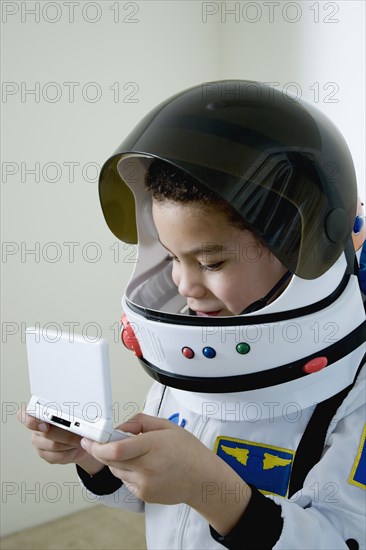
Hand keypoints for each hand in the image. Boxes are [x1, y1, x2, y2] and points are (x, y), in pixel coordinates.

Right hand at [17, 408, 102, 474]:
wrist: (80, 441)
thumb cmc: (75, 425)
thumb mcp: (74, 415)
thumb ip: (70, 414)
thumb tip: (77, 414)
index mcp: (40, 414)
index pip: (24, 415)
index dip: (30, 420)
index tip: (45, 424)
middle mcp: (37, 429)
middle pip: (47, 432)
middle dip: (67, 433)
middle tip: (78, 432)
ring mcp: (39, 443)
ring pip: (54, 445)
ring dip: (70, 443)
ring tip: (78, 440)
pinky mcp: (45, 455)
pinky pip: (58, 456)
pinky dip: (70, 452)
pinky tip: (73, 448)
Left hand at [81, 413, 250, 533]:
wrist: (202, 480)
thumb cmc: (188, 451)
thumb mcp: (167, 426)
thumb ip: (139, 422)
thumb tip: (119, 427)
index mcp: (153, 446)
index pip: (117, 449)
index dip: (98, 445)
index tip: (89, 439)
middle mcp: (147, 467)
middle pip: (111, 460)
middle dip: (101, 450)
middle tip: (100, 441)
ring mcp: (145, 484)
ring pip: (116, 470)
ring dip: (115, 461)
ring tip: (135, 453)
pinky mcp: (143, 495)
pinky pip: (125, 480)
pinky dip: (127, 471)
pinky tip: (143, 466)